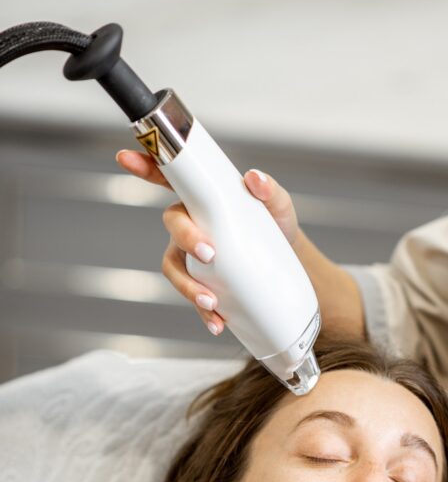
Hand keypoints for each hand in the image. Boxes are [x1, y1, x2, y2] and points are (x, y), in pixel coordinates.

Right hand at [114, 150, 299, 335]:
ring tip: (212, 302)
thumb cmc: (275, 226)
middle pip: (173, 227)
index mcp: (202, 198)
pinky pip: (193, 297)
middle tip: (209, 253)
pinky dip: (203, 312)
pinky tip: (217, 323)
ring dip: (188, 286)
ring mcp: (191, 256)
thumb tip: (255, 179)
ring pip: (175, 268)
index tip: (125, 158)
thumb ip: (270, 191)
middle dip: (185, 239)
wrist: (287, 264)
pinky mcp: (201, 282)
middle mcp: (190, 224)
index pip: (170, 178)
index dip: (146, 166)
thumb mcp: (278, 206)